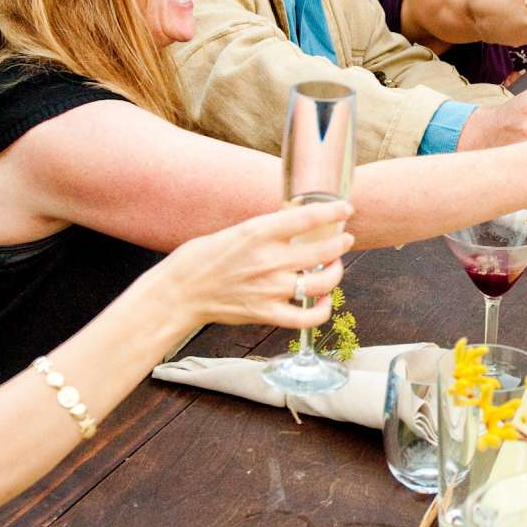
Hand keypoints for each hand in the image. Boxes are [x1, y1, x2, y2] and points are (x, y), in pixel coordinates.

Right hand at [158, 200, 352, 329]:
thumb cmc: (202, 258)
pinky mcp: (267, 313)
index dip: (334, 211)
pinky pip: (307, 317)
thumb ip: (266, 231)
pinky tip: (323, 301)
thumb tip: (293, 226)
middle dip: (341, 243)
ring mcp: (270, 289)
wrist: (180, 292)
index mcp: (258, 232)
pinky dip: (322, 310)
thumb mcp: (235, 232)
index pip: (308, 217)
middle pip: (324, 250)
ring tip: (335, 268)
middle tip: (345, 240)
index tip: (346, 209)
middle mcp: (269, 259)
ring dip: (336, 273)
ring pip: (323, 282)